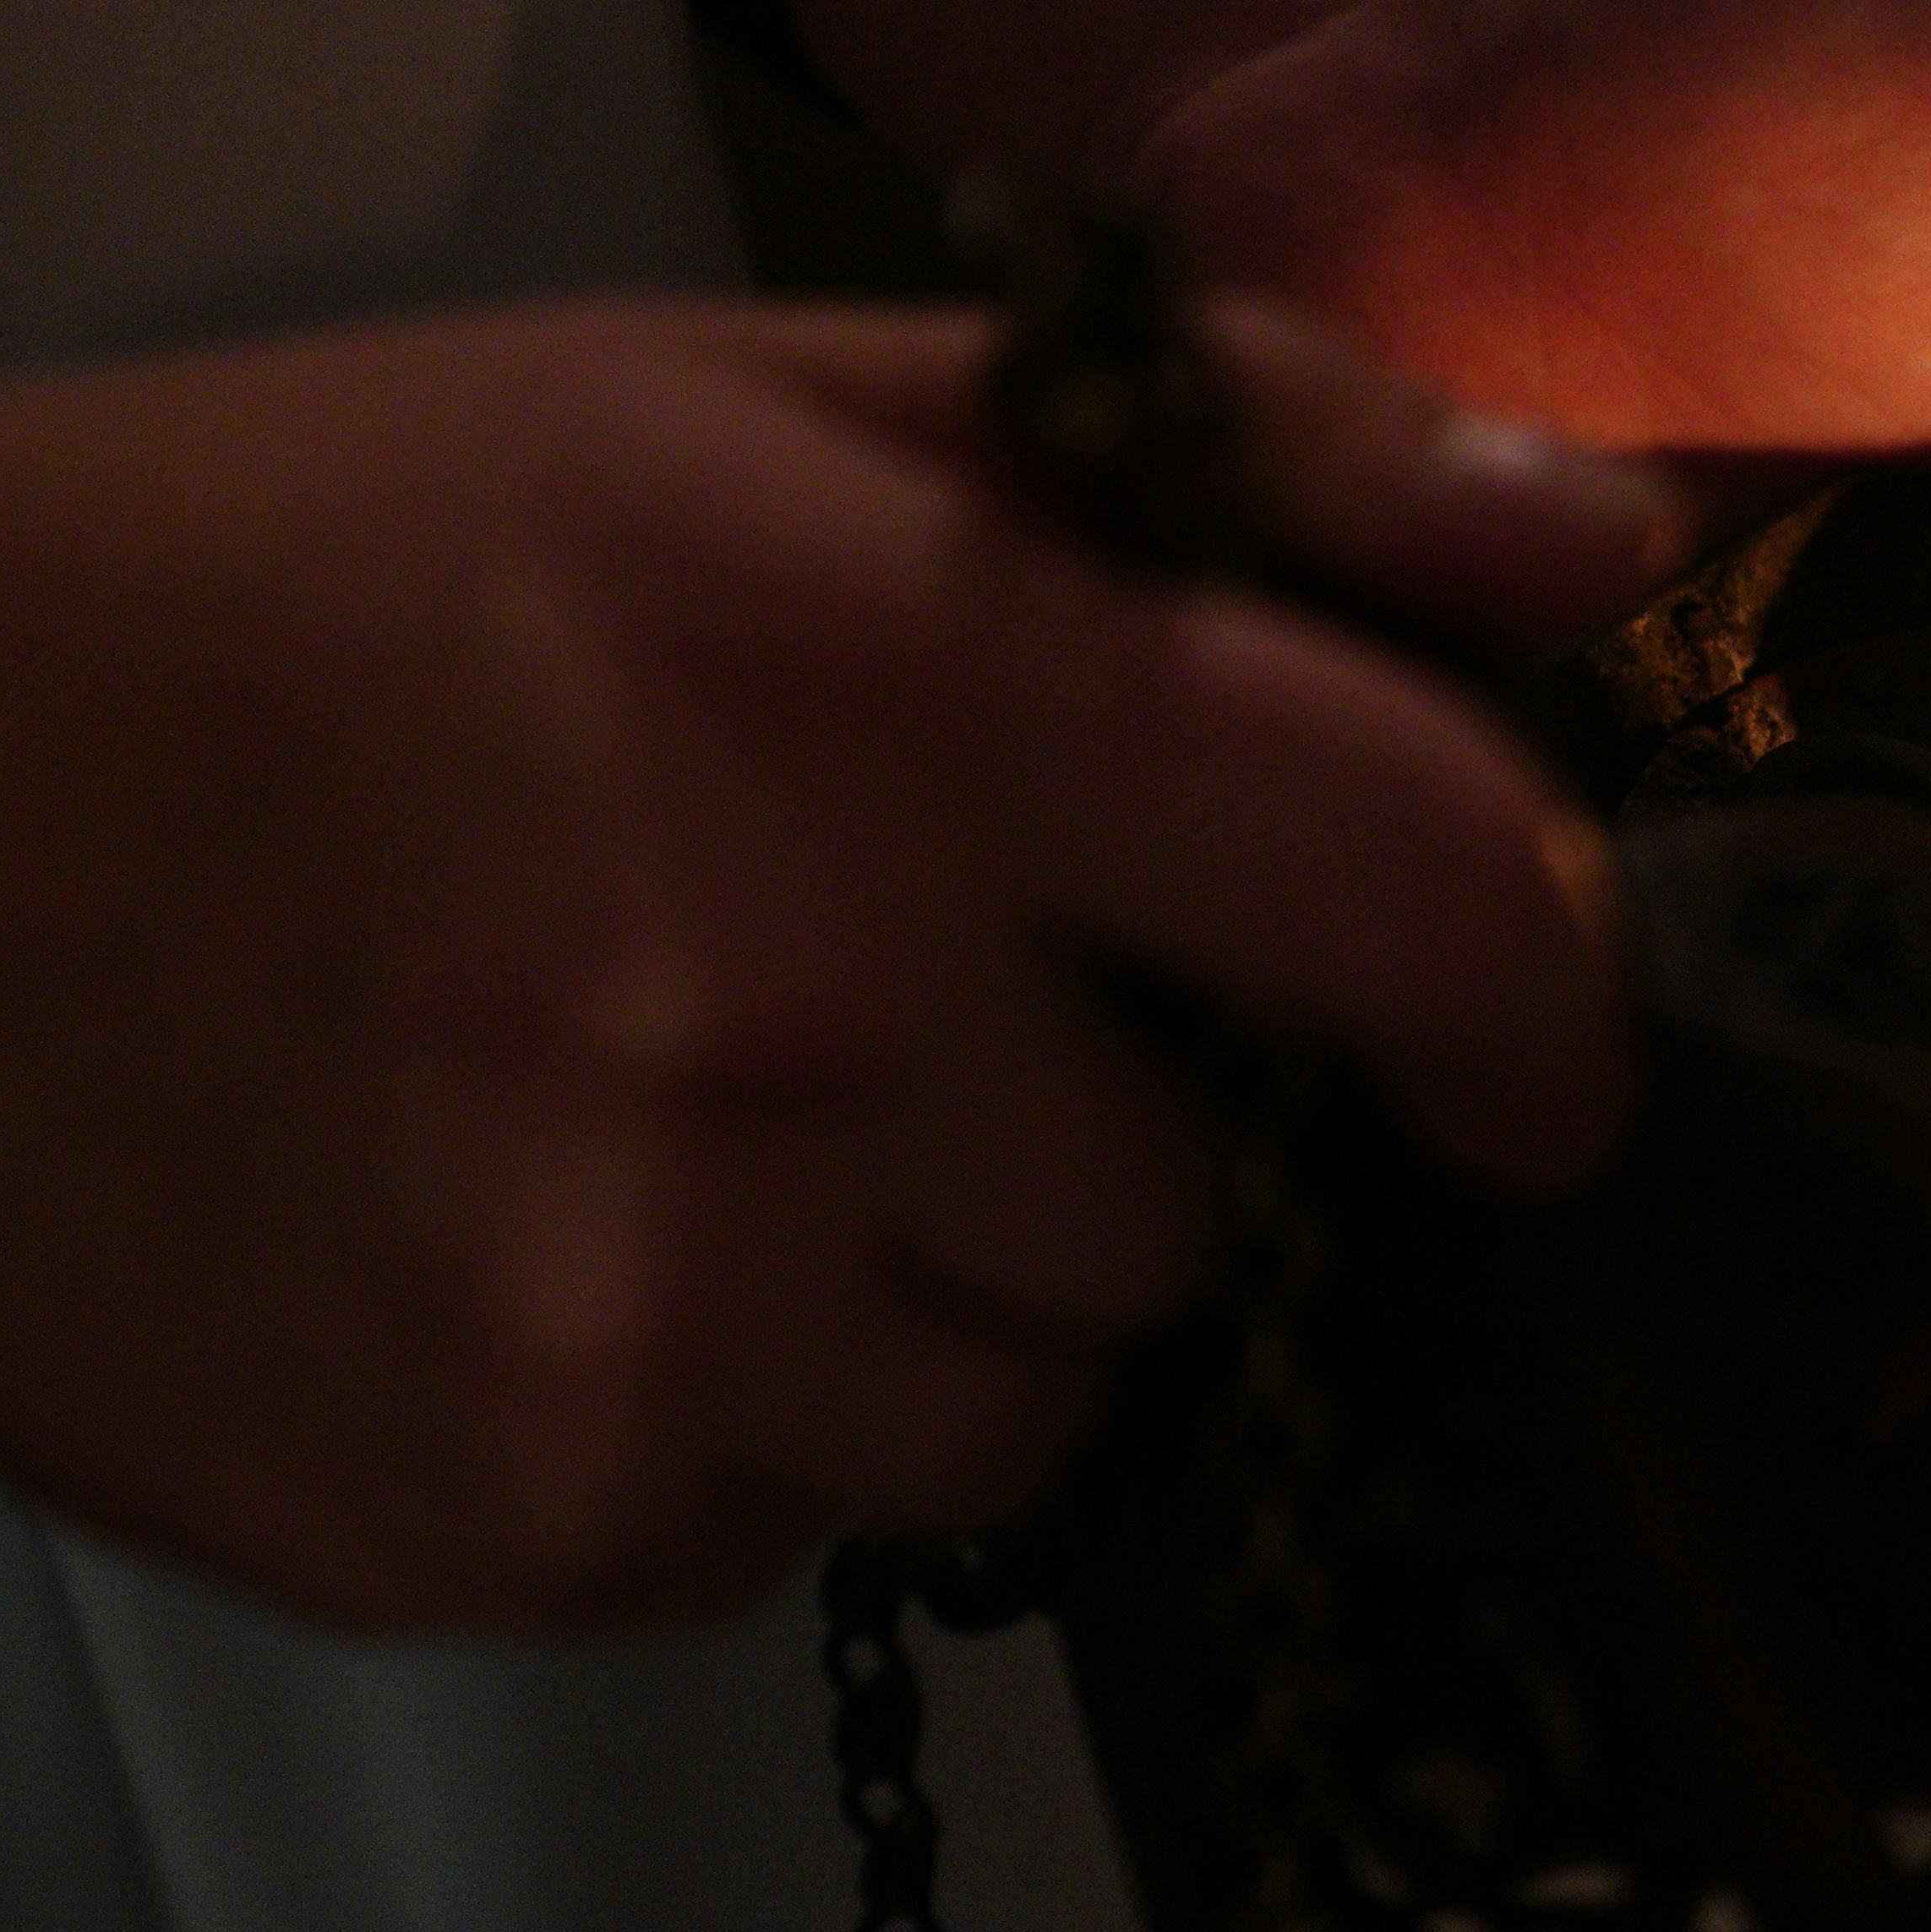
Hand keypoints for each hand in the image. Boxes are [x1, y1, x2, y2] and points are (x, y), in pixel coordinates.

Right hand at [0, 304, 1669, 1627]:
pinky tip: (557, 1235)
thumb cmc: (325, 573)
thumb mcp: (775, 401)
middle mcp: (793, 1010)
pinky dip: (737, 1417)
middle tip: (881, 991)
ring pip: (1027, 1402)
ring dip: (937, 1290)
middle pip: (1200, 1204)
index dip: (1542, 996)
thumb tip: (1605, 544)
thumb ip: (1245, 446)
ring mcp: (638, 1300)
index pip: (1424, 884)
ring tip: (700, 1113)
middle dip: (1104, 1118)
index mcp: (898, 683)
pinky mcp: (504, 1515)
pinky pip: (801, 1531)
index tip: (1534, 1054)